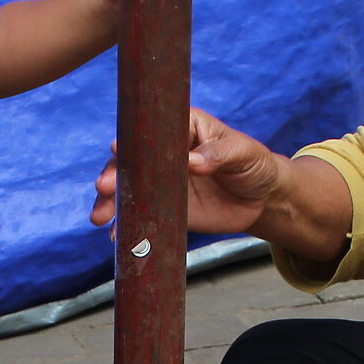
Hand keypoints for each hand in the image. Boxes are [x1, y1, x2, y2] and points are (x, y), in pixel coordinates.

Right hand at [91, 106, 286, 233]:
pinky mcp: (167, 208)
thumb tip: (193, 162)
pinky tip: (117, 236)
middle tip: (104, 188)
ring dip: (112, 201)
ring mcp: (162, 182)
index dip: (133, 140)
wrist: (263, 199)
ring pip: (130, 189)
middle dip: (115, 174)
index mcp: (181, 127)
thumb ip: (218, 155)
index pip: (152, 130)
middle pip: (132, 161)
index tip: (117, 149)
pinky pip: (143, 215)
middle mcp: (165, 153)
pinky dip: (128, 225)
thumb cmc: (253, 164)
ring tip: (100, 216)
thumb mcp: (242, 153)